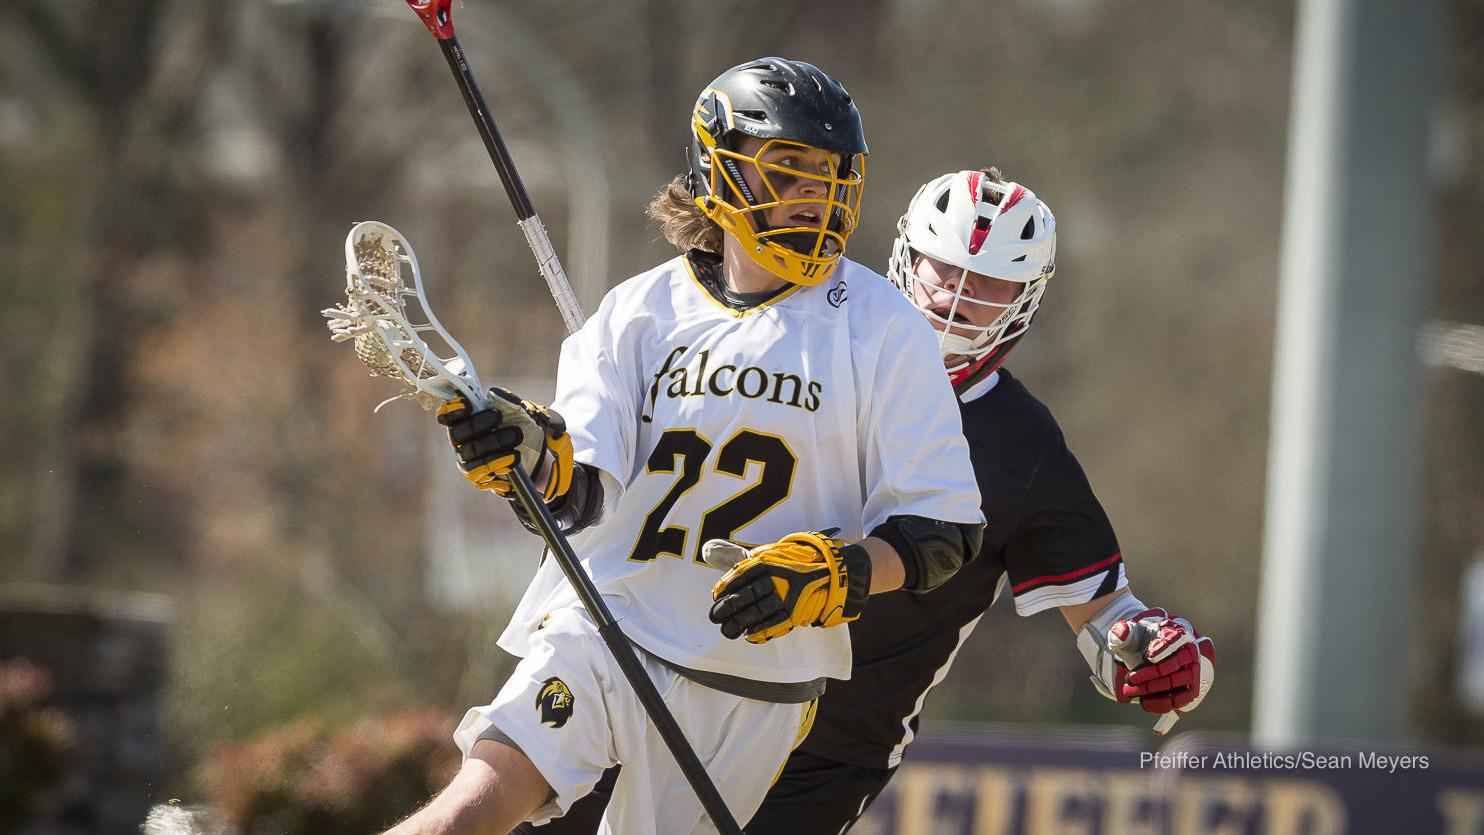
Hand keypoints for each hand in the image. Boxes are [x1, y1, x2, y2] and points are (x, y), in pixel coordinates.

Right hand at [435, 387, 573, 500]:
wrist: (537, 454)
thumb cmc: (520, 427)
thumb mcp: (519, 411)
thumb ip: (507, 400)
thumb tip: (493, 392)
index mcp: (465, 421)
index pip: (447, 416)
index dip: (452, 410)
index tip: (467, 404)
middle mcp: (461, 441)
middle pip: (458, 433)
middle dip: (478, 423)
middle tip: (497, 416)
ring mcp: (467, 460)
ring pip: (471, 451)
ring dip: (494, 442)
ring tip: (516, 435)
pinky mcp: (477, 477)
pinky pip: (480, 471)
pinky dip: (497, 462)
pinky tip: (513, 456)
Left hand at [704, 532, 870, 644]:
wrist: (829, 573)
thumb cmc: (793, 564)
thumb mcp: (769, 554)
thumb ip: (744, 560)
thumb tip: (710, 551)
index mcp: (768, 562)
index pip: (740, 575)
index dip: (725, 587)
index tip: (716, 595)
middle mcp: (776, 579)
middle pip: (745, 596)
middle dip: (727, 608)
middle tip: (715, 616)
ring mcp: (786, 597)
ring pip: (756, 613)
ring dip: (738, 623)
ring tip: (727, 630)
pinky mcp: (795, 612)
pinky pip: (773, 624)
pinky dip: (759, 632)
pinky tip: (748, 635)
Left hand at [1089, 608, 1214, 733]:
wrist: (1148, 656)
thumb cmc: (1142, 642)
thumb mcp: (1131, 634)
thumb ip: (1123, 632)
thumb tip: (1120, 632)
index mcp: (1177, 633)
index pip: (1175, 639)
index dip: (1164, 648)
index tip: (1149, 656)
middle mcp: (1189, 653)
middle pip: (1175, 664)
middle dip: (1150, 674)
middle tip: (1129, 678)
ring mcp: (1192, 673)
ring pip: (1176, 683)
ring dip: (1152, 689)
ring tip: (1130, 691)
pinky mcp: (1189, 690)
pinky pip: (1179, 700)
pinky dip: (1161, 703)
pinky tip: (1144, 703)